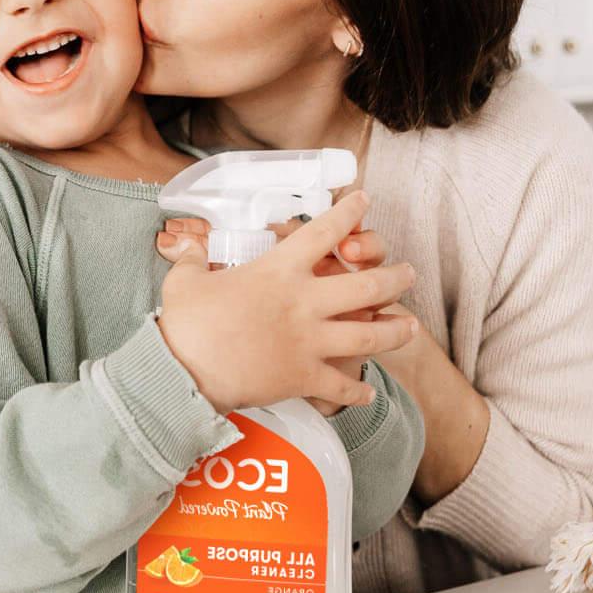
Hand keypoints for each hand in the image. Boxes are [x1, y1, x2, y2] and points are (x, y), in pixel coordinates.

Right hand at [156, 191, 420, 414]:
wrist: (183, 371)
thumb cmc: (184, 323)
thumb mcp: (184, 280)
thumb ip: (190, 259)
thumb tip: (181, 244)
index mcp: (278, 270)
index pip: (323, 231)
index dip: (349, 212)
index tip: (363, 200)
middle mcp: (303, 302)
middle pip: (367, 284)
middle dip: (395, 277)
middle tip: (409, 274)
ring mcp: (309, 341)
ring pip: (370, 335)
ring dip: (396, 330)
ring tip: (412, 327)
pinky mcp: (304, 376)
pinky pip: (341, 385)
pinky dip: (357, 390)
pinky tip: (368, 392)